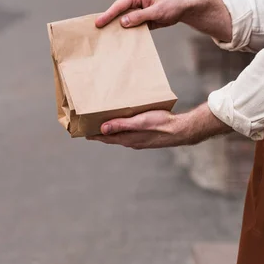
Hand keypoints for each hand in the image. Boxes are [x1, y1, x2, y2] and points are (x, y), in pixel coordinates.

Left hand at [87, 103, 231, 148]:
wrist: (182, 130)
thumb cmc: (161, 124)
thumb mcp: (139, 122)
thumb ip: (121, 125)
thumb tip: (102, 129)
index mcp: (128, 139)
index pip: (105, 138)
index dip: (93, 134)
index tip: (81, 131)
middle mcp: (132, 141)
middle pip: (111, 137)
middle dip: (100, 132)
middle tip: (90, 125)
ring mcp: (140, 140)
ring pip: (121, 135)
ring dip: (112, 130)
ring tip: (105, 122)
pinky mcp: (147, 137)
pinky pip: (131, 133)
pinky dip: (123, 129)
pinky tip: (126, 123)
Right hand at [96, 0, 232, 41]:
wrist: (185, 7)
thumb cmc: (172, 5)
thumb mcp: (156, 11)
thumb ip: (140, 16)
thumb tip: (123, 22)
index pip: (119, 5)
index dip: (108, 15)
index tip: (98, 23)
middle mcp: (135, 2)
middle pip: (119, 13)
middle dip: (109, 22)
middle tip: (97, 31)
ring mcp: (138, 10)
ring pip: (125, 20)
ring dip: (119, 28)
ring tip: (107, 38)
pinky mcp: (143, 19)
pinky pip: (133, 26)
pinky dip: (129, 32)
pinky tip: (123, 40)